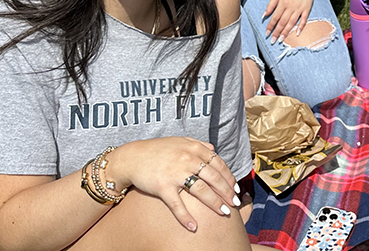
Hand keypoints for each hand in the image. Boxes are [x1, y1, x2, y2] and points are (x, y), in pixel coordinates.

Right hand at [107, 137, 240, 231]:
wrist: (132, 157)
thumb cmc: (157, 150)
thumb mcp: (181, 141)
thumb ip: (198, 145)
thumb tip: (214, 150)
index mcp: (195, 148)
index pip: (219, 164)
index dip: (229, 178)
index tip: (236, 189)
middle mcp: (188, 159)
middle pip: (214, 178)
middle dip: (227, 192)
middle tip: (235, 203)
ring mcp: (176, 173)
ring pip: (202, 191)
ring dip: (215, 203)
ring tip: (225, 213)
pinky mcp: (163, 186)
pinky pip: (177, 204)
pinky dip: (186, 217)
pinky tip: (194, 226)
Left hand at [263, 0, 317, 42]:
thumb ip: (271, 4)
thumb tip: (264, 15)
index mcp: (283, 2)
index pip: (275, 17)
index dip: (270, 26)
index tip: (267, 33)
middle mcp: (291, 6)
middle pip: (283, 22)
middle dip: (277, 32)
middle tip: (273, 41)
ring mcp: (299, 8)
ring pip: (292, 22)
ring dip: (286, 32)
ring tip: (281, 40)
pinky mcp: (307, 9)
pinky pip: (304, 20)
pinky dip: (301, 27)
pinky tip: (297, 34)